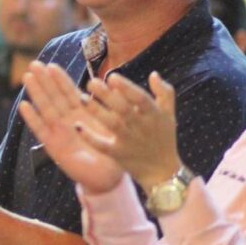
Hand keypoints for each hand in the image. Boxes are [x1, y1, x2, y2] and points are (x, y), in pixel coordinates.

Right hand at [18, 62, 124, 193]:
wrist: (107, 178)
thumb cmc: (114, 153)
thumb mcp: (116, 127)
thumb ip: (113, 108)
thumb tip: (115, 86)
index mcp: (83, 114)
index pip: (70, 92)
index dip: (61, 79)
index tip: (52, 65)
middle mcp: (69, 121)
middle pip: (55, 96)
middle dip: (45, 80)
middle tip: (34, 64)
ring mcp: (59, 132)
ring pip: (46, 108)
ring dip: (37, 92)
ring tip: (28, 77)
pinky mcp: (53, 146)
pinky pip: (41, 130)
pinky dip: (32, 118)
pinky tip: (24, 105)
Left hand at [83, 71, 181, 190]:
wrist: (162, 171)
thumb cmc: (163, 138)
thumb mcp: (169, 115)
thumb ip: (164, 93)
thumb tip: (154, 74)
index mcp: (153, 115)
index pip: (141, 99)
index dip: (127, 88)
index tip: (112, 76)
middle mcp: (141, 127)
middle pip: (123, 109)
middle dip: (107, 95)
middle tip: (91, 82)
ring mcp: (128, 141)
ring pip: (111, 125)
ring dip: (96, 111)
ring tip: (81, 98)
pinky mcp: (118, 154)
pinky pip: (102, 146)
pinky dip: (90, 137)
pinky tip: (77, 126)